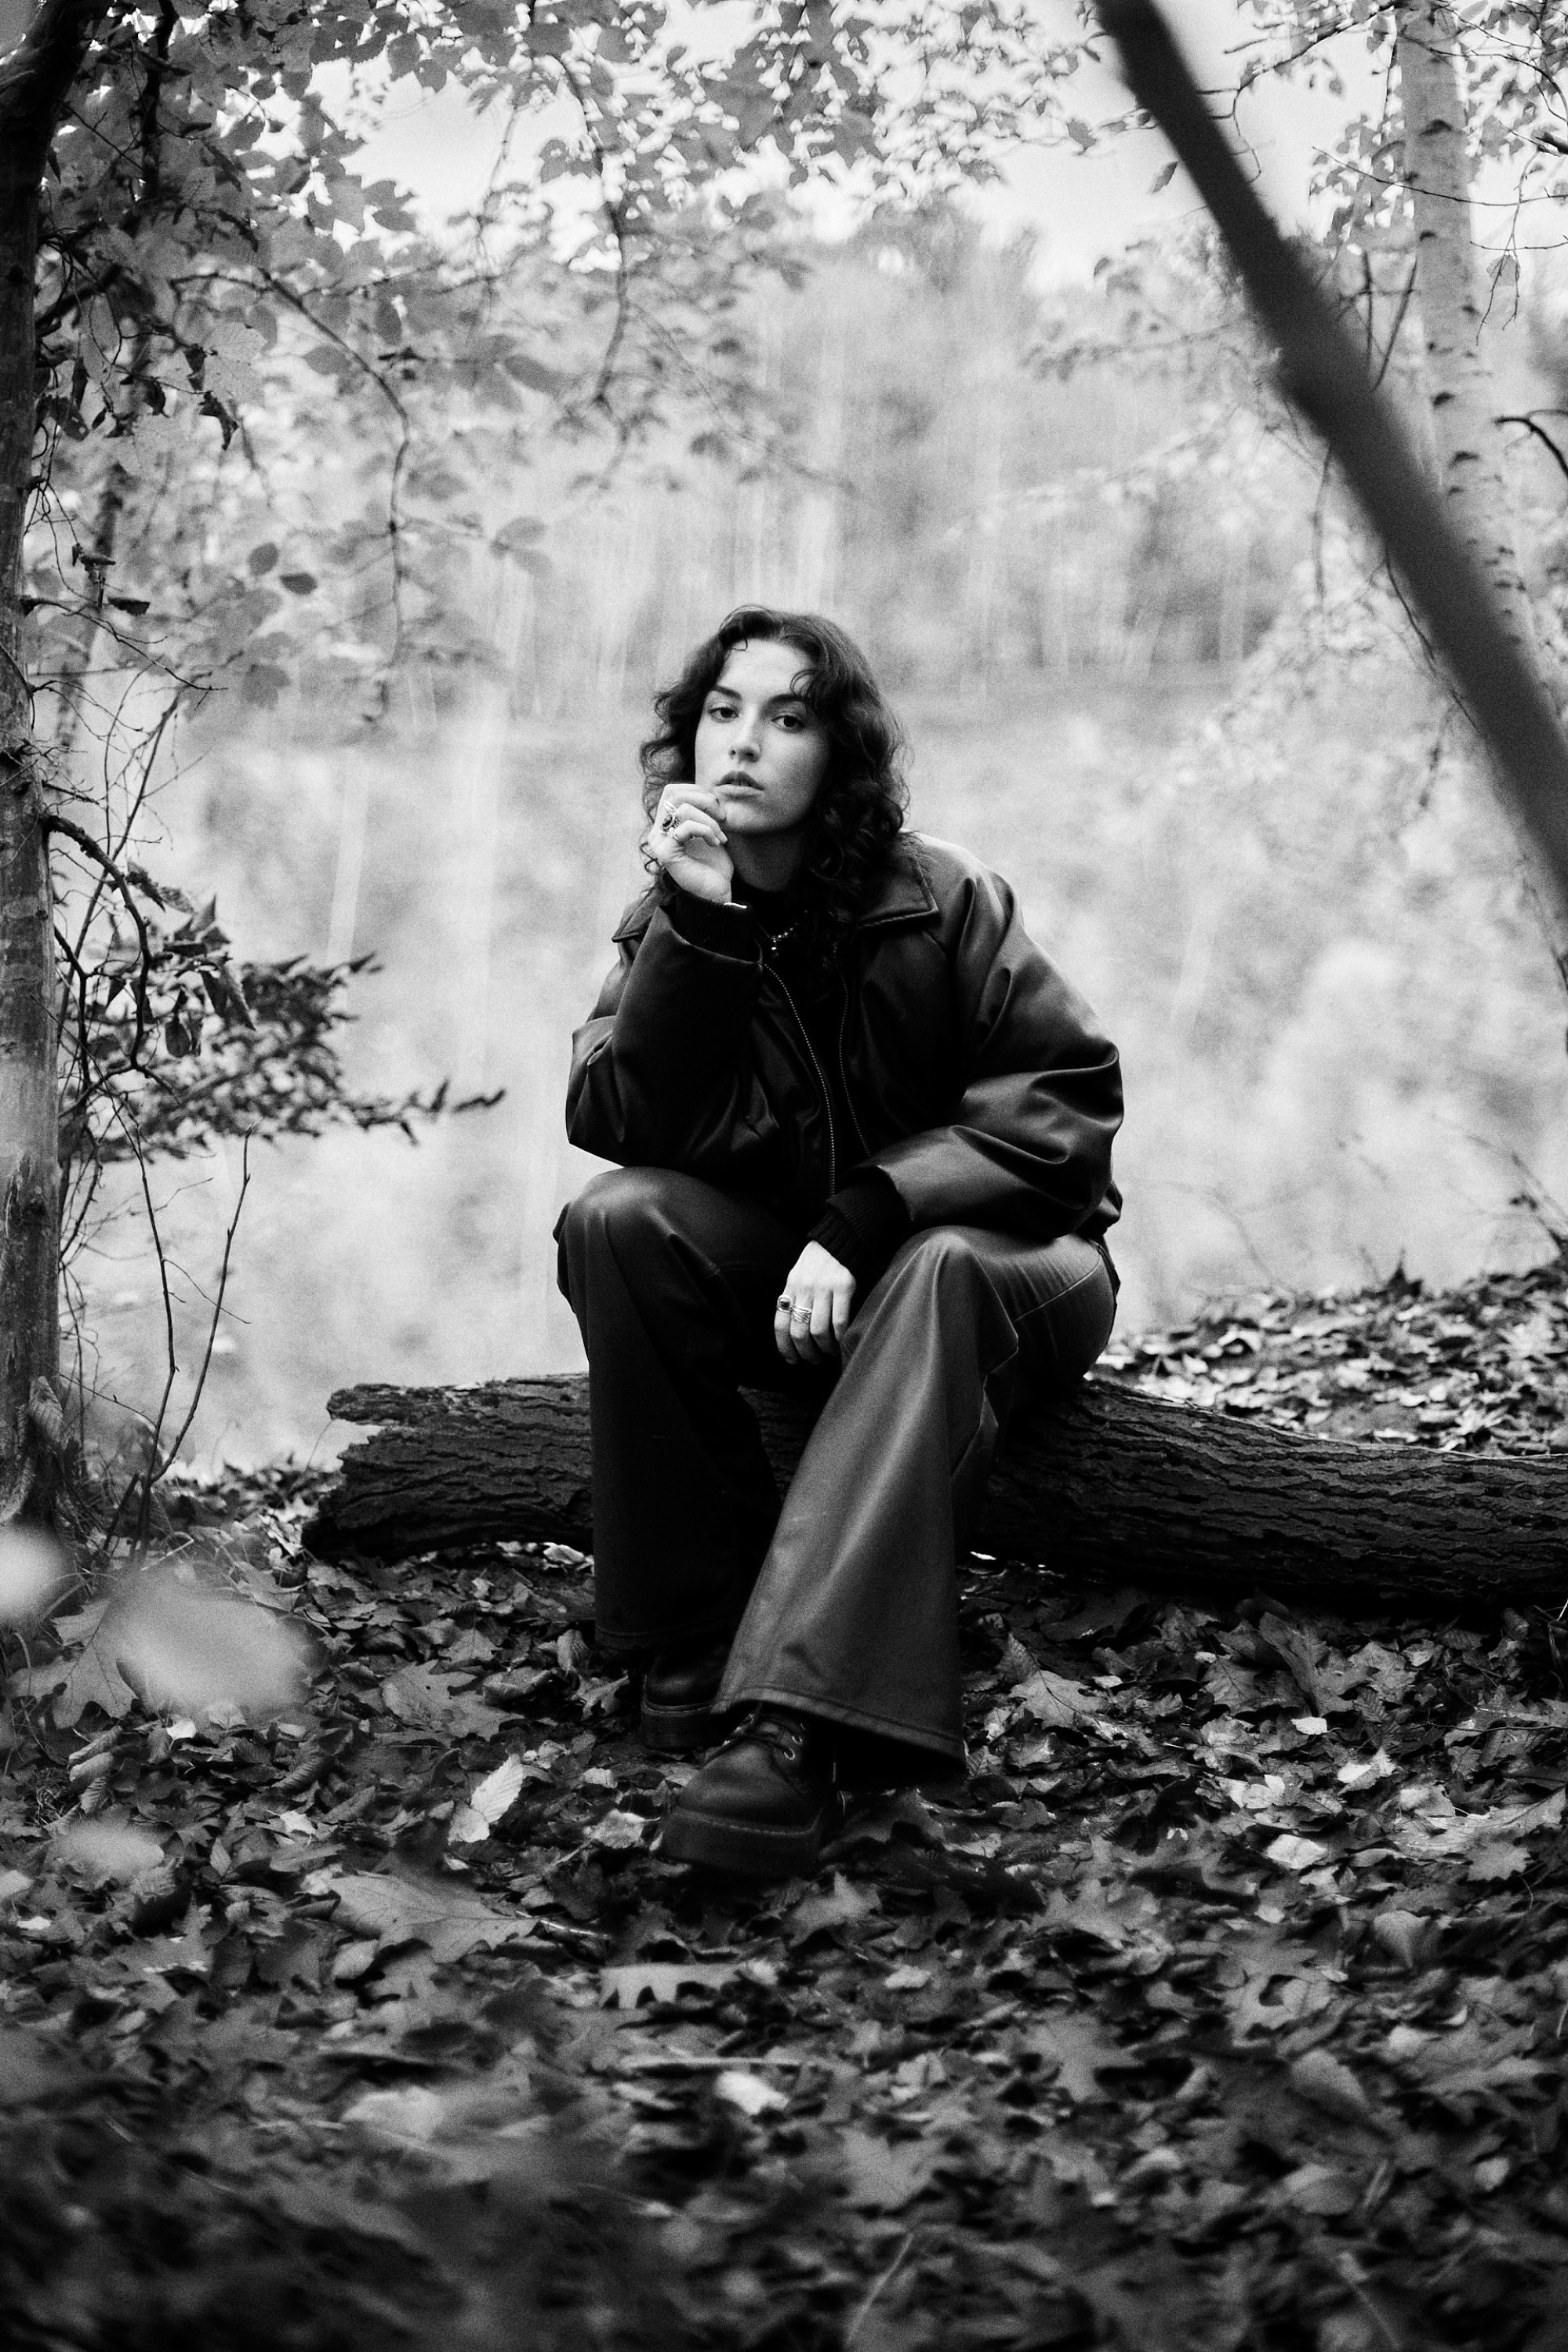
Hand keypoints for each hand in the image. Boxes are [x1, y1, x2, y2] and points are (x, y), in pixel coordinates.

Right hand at [649, 783, 732, 904]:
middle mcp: (658, 831)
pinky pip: (685, 827)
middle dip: (704, 799)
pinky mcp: (666, 853)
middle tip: (722, 816)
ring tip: (720, 837)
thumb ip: (702, 810)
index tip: (717, 807)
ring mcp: (659, 842)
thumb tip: (709, 792)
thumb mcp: (709, 829)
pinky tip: (715, 844)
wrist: (716, 891)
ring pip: (683, 808)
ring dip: (710, 820)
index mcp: (666, 823)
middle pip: (673, 793)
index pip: (673, 790)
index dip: (697, 791)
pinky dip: (706, 831)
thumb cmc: (714, 862)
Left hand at [774, 1242, 855, 1364]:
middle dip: (805, 1352)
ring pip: (818, 1330)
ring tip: (829, 1352)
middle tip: (813, 1360)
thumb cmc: (820, 1261)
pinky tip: (841, 1341)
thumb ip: (795, 1298)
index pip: (781, 1323)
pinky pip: (839, 1320)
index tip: (791, 1360)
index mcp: (791, 1286)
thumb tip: (793, 1331)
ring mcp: (823, 1287)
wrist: (842, 1238)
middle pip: (798, 1331)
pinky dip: (839, 1336)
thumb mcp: (799, 1275)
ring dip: (823, 1348)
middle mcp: (804, 1288)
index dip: (784, 1347)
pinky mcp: (844, 1286)